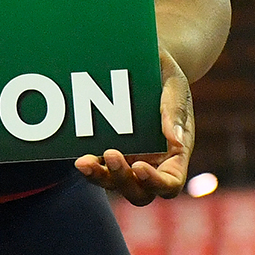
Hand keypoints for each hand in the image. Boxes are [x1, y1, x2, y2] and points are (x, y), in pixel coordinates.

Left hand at [75, 43, 192, 204]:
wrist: (145, 62)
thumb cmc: (165, 75)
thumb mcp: (175, 84)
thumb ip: (173, 109)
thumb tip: (175, 140)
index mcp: (175, 154)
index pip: (170, 184)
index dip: (156, 183)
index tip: (141, 166)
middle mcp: (152, 163)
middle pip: (139, 192)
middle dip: (123, 179)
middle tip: (111, 153)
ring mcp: (129, 160)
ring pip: (114, 184)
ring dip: (100, 177)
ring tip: (84, 162)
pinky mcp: (107, 150)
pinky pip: (98, 168)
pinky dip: (90, 166)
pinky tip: (79, 157)